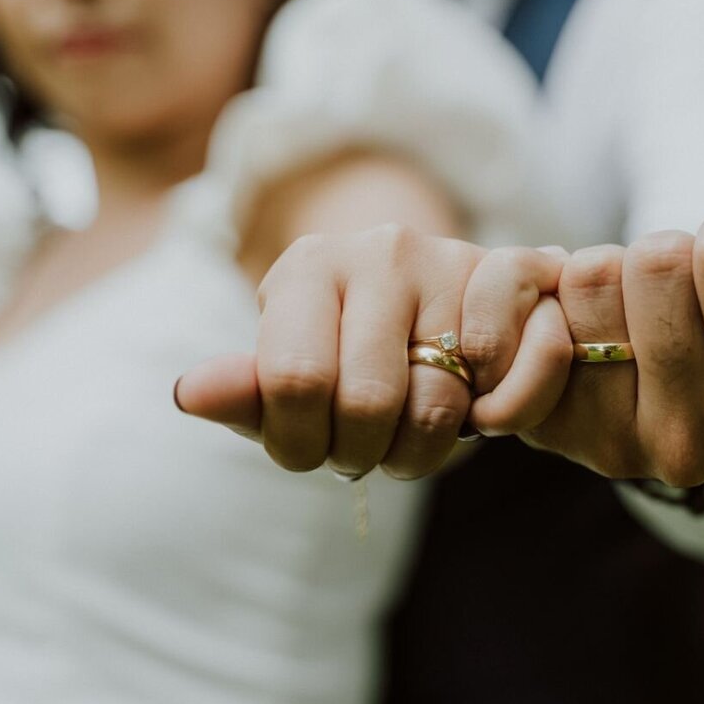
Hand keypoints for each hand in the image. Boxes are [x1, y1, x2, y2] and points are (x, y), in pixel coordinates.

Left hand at [174, 225, 569, 479]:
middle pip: (368, 401)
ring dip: (423, 453)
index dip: (301, 444)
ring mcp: (451, 257)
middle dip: (362, 454)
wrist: (446, 304)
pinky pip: (506, 373)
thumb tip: (187, 395)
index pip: (293, 381)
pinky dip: (493, 415)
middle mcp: (380, 249)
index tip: (309, 452)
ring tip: (409, 442)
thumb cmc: (354, 352)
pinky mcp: (516, 272)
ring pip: (440, 402)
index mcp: (309, 266)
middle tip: (363, 453)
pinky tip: (472, 407)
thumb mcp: (295, 370)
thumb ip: (246, 392)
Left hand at [518, 193, 703, 486]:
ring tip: (631, 308)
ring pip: (593, 276)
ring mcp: (615, 445)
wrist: (656, 380)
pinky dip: (554, 294)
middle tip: (677, 289)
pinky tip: (579, 328)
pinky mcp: (549, 429)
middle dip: (667, 249)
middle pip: (658, 262)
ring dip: (609, 267)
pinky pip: (535, 310)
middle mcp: (700, 446)